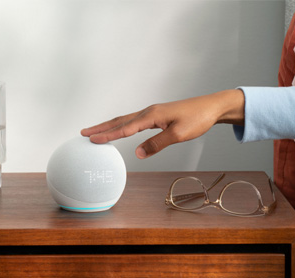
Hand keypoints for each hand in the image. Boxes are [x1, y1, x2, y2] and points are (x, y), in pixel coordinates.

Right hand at [81, 89, 244, 158]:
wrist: (211, 107)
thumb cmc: (197, 119)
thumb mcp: (178, 135)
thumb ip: (157, 144)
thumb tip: (138, 154)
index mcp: (152, 115)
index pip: (125, 128)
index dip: (109, 135)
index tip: (92, 140)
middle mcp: (149, 112)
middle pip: (120, 121)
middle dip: (101, 128)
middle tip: (83, 134)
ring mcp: (152, 113)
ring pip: (125, 120)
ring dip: (109, 126)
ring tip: (95, 132)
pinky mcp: (157, 115)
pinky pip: (134, 121)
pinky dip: (122, 126)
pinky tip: (120, 130)